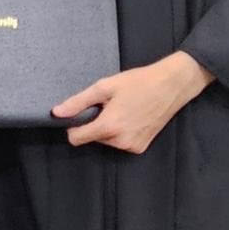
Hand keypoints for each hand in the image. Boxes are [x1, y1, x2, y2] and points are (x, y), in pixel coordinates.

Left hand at [52, 51, 214, 153]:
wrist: (171, 85)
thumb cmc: (138, 81)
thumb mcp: (106, 86)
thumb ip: (79, 102)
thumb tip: (56, 113)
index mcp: (108, 126)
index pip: (76, 139)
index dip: (74, 126)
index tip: (82, 113)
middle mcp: (120, 142)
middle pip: (92, 138)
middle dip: (95, 123)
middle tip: (109, 105)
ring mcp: (132, 147)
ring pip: (107, 141)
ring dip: (109, 128)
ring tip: (123, 108)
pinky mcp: (141, 147)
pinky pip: (121, 143)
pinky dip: (122, 132)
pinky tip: (132, 116)